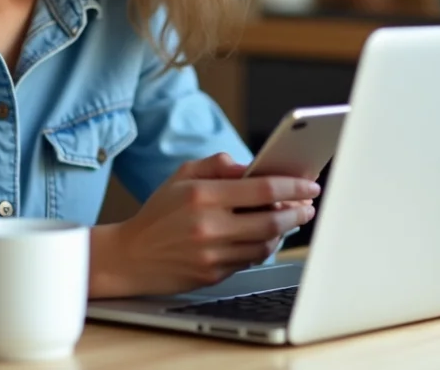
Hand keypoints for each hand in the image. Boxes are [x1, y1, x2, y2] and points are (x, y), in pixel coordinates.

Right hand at [107, 153, 320, 295]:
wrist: (130, 257)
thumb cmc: (158, 213)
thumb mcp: (181, 176)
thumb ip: (218, 165)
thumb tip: (251, 167)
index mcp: (203, 195)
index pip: (262, 189)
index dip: (292, 187)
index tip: (309, 186)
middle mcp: (209, 225)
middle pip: (271, 220)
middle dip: (297, 213)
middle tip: (308, 207)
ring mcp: (212, 253)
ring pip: (265, 243)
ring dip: (283, 232)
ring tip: (290, 221)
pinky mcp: (212, 274)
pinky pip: (250, 260)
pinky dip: (263, 247)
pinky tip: (266, 237)